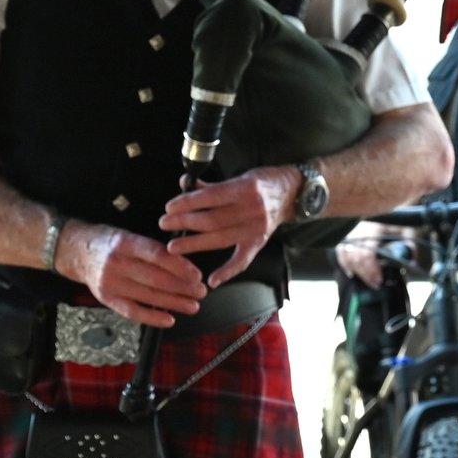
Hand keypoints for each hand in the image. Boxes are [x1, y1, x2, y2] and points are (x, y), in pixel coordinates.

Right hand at [60, 221, 205, 325]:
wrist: (75, 251)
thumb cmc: (108, 242)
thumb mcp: (128, 234)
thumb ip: (151, 248)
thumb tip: (184, 265)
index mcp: (125, 243)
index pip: (157, 256)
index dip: (180, 267)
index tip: (197, 275)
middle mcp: (116, 263)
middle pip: (155, 278)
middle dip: (182, 288)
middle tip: (201, 292)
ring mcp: (109, 283)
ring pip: (147, 296)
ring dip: (173, 303)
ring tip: (193, 306)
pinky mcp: (106, 299)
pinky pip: (132, 311)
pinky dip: (152, 317)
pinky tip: (169, 319)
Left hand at [160, 167, 300, 286]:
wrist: (293, 193)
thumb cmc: (264, 181)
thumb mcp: (240, 176)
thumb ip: (213, 185)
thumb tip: (185, 184)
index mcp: (245, 188)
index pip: (210, 197)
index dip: (188, 203)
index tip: (170, 207)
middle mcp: (251, 209)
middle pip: (211, 220)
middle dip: (184, 222)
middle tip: (164, 224)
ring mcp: (255, 228)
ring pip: (219, 239)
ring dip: (194, 244)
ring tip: (173, 247)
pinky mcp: (259, 242)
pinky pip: (242, 260)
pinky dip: (227, 272)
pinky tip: (212, 280)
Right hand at [334, 223, 410, 288]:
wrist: (388, 206)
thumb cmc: (398, 219)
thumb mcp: (406, 230)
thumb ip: (409, 246)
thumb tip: (411, 262)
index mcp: (373, 229)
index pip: (367, 254)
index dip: (372, 269)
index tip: (380, 279)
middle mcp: (358, 230)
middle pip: (357, 258)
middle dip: (366, 274)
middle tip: (377, 283)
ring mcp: (350, 232)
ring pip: (347, 256)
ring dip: (358, 272)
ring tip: (369, 280)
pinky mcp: (346, 235)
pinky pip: (341, 252)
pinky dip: (345, 264)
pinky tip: (352, 273)